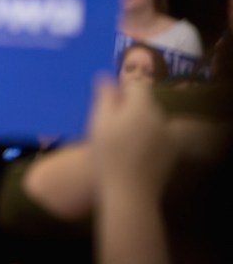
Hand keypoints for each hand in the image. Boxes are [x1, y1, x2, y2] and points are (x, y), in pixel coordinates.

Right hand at [88, 77, 175, 196]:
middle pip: (146, 102)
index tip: (108, 98)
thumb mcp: (99, 122)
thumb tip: (105, 76)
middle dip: (130, 106)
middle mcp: (161, 118)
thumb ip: (104, 96)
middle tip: (109, 122)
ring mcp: (169, 137)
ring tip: (120, 139)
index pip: (138, 84)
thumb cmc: (108, 155)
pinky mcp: (171, 154)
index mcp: (143, 106)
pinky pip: (158, 137)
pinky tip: (132, 152)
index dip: (123, 87)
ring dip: (139, 122)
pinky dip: (147, 138)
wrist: (129, 194)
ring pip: (152, 120)